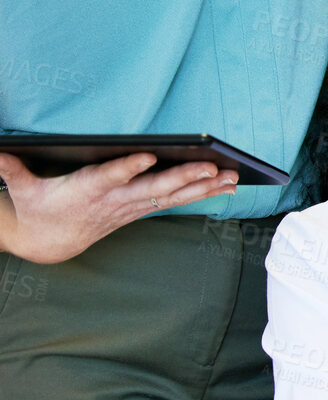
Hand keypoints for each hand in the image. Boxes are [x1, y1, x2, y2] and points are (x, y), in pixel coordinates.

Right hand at [0, 152, 237, 263]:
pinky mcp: (140, 210)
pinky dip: (202, 194)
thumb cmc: (39, 207)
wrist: (48, 243)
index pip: (109, 176)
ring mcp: (131, 207)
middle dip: (184, 179)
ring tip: (233, 177)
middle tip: (212, 168)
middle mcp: (114, 200)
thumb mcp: (23, 190)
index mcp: (86, 190)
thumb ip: (12, 169)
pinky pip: (176, 202)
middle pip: (153, 188)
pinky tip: (226, 186)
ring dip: (204, 188)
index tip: (148, 156)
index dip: (128, 167)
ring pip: (172, 197)